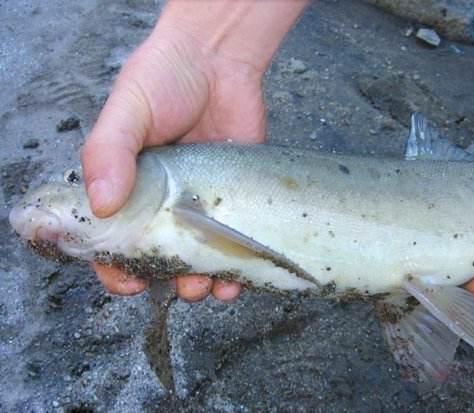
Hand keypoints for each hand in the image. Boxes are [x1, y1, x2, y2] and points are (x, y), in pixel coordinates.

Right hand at [81, 18, 265, 301]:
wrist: (220, 61)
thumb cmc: (165, 79)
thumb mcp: (127, 111)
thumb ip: (109, 152)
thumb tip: (102, 205)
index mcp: (127, 186)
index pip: (113, 239)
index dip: (115, 266)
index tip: (128, 281)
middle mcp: (163, 202)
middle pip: (159, 257)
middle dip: (166, 279)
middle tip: (179, 283)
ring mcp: (201, 203)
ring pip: (199, 258)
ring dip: (203, 281)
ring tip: (210, 284)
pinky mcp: (235, 198)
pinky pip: (236, 241)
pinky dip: (237, 265)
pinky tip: (238, 274)